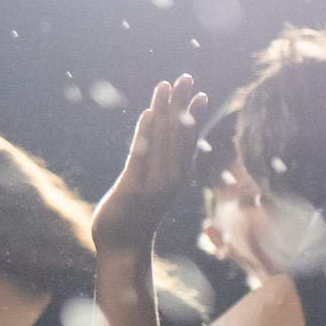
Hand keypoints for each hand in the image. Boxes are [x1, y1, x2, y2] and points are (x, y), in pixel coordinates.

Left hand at [90, 74, 204, 254]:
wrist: (124, 249)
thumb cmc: (135, 218)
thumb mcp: (152, 189)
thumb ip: (157, 168)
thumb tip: (160, 146)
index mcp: (176, 177)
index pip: (188, 141)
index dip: (194, 116)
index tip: (201, 93)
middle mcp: (170, 178)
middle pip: (179, 134)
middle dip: (182, 104)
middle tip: (186, 76)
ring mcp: (153, 183)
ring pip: (162, 140)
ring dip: (164, 111)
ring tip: (167, 85)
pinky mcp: (133, 188)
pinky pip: (141, 156)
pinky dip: (145, 134)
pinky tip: (146, 113)